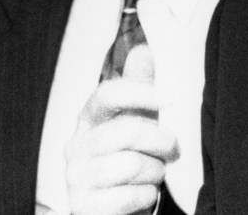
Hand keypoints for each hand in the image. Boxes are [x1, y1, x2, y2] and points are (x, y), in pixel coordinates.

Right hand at [65, 45, 178, 214]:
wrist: (114, 207)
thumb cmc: (127, 157)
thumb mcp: (135, 120)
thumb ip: (138, 87)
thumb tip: (143, 48)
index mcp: (88, 120)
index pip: (107, 94)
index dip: (140, 92)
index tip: (172, 97)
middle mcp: (75, 146)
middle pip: (127, 130)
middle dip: (162, 140)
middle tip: (172, 149)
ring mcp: (76, 179)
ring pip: (132, 165)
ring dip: (155, 171)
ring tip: (153, 174)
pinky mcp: (86, 207)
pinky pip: (131, 196)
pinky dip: (147, 196)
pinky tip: (143, 194)